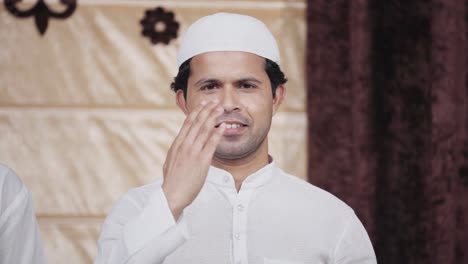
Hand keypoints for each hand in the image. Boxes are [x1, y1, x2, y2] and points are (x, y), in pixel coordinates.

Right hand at [162, 100, 225, 219]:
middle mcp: (184, 145)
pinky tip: (223, 127)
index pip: (187, 124)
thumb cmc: (171, 182)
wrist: (171, 195)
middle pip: (197, 123)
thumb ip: (176, 152)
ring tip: (220, 109)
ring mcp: (193, 152)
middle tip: (215, 101)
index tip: (202, 104)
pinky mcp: (202, 161)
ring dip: (213, 118)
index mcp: (177, 145)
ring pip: (204, 130)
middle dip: (207, 110)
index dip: (196, 112)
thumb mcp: (170, 162)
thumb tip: (178, 146)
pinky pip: (211, 144)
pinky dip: (217, 134)